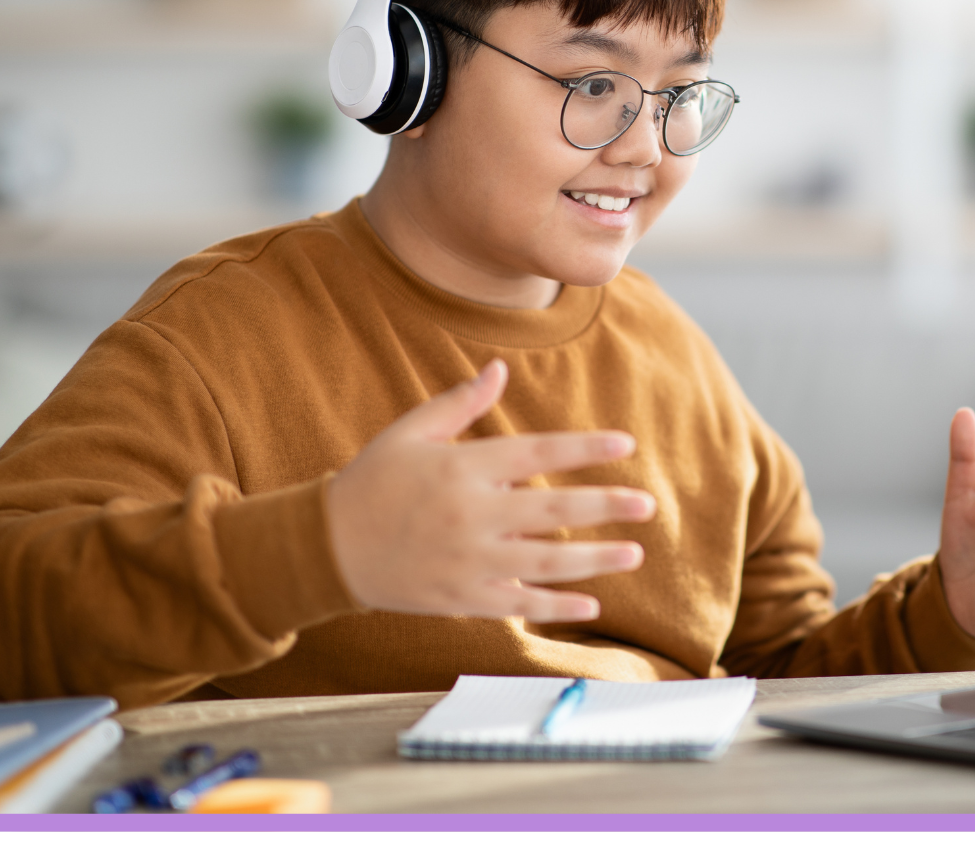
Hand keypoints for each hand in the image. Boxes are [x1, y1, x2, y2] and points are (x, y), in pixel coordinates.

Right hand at [325, 359, 655, 620]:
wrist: (326, 547)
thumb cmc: (373, 480)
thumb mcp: (411, 432)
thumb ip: (460, 403)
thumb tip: (499, 368)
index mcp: (463, 467)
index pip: (538, 452)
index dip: (585, 448)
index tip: (625, 445)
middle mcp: (471, 514)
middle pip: (553, 510)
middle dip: (606, 507)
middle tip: (648, 505)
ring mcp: (468, 561)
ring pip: (545, 562)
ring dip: (595, 560)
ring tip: (634, 554)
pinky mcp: (461, 599)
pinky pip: (518, 604)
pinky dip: (556, 607)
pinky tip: (591, 604)